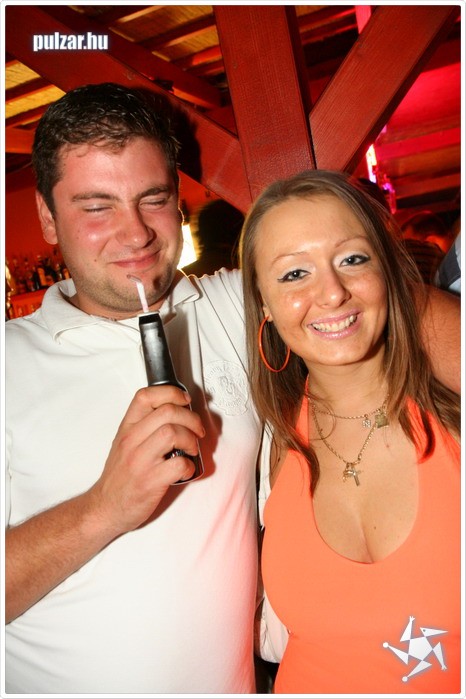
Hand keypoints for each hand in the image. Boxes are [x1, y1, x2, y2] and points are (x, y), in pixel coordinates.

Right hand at [89, 385, 204, 535]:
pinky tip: (185, 470)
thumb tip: (177, 412)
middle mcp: (132, 441)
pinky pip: (178, 464)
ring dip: (190, 439)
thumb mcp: (125, 443)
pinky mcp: (149, 481)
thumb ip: (146, 426)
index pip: (145, 396)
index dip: (171, 392)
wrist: (105, 508)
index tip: (184, 400)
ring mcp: (140, 460)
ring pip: (172, 433)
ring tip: (191, 450)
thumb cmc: (119, 477)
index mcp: (127, 428)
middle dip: (191, 418)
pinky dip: (189, 466)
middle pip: (167, 412)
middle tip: (197, 430)